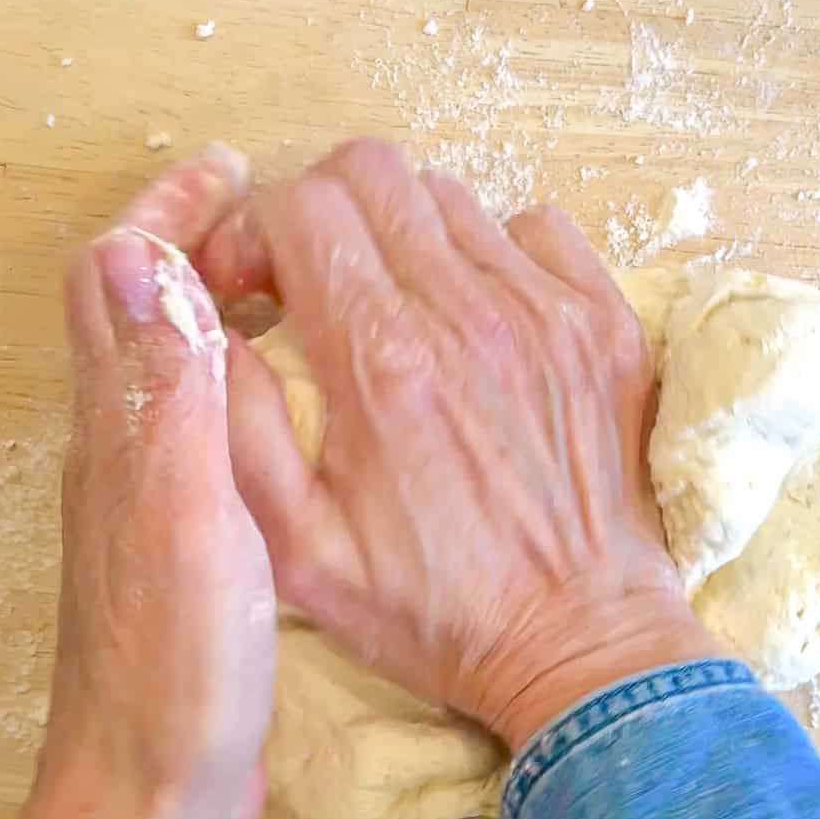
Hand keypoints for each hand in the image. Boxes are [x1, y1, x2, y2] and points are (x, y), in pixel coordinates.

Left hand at [0, 145, 275, 818]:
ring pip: (172, 373)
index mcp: (120, 438)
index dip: (167, 214)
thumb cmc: (178, 676)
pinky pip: (203, 431)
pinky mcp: (183, 551)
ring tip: (299, 291)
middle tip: (279, 221)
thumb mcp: (189, 528)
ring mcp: (149, 506)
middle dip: (194, 245)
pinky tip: (301, 406)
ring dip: (219, 310)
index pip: (117, 284)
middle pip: (138, 315)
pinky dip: (243, 383)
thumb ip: (167, 398)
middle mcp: (122, 457)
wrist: (151, 803)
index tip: (235, 171)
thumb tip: (132, 256)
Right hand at [199, 139, 714, 750]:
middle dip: (323, 214)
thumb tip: (213, 330)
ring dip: (406, 238)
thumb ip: (236, 429)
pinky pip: (538, 230)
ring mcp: (548, 311)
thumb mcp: (297, 553)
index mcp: (379, 362)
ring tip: (400, 311)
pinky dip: (496, 256)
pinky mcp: (606, 325)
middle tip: (317, 285)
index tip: (256, 291)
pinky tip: (481, 322)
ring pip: (451, 197)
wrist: (580, 647)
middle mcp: (467, 314)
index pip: (298, 207)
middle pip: (371, 171)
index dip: (256, 235)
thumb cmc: (436, 613)